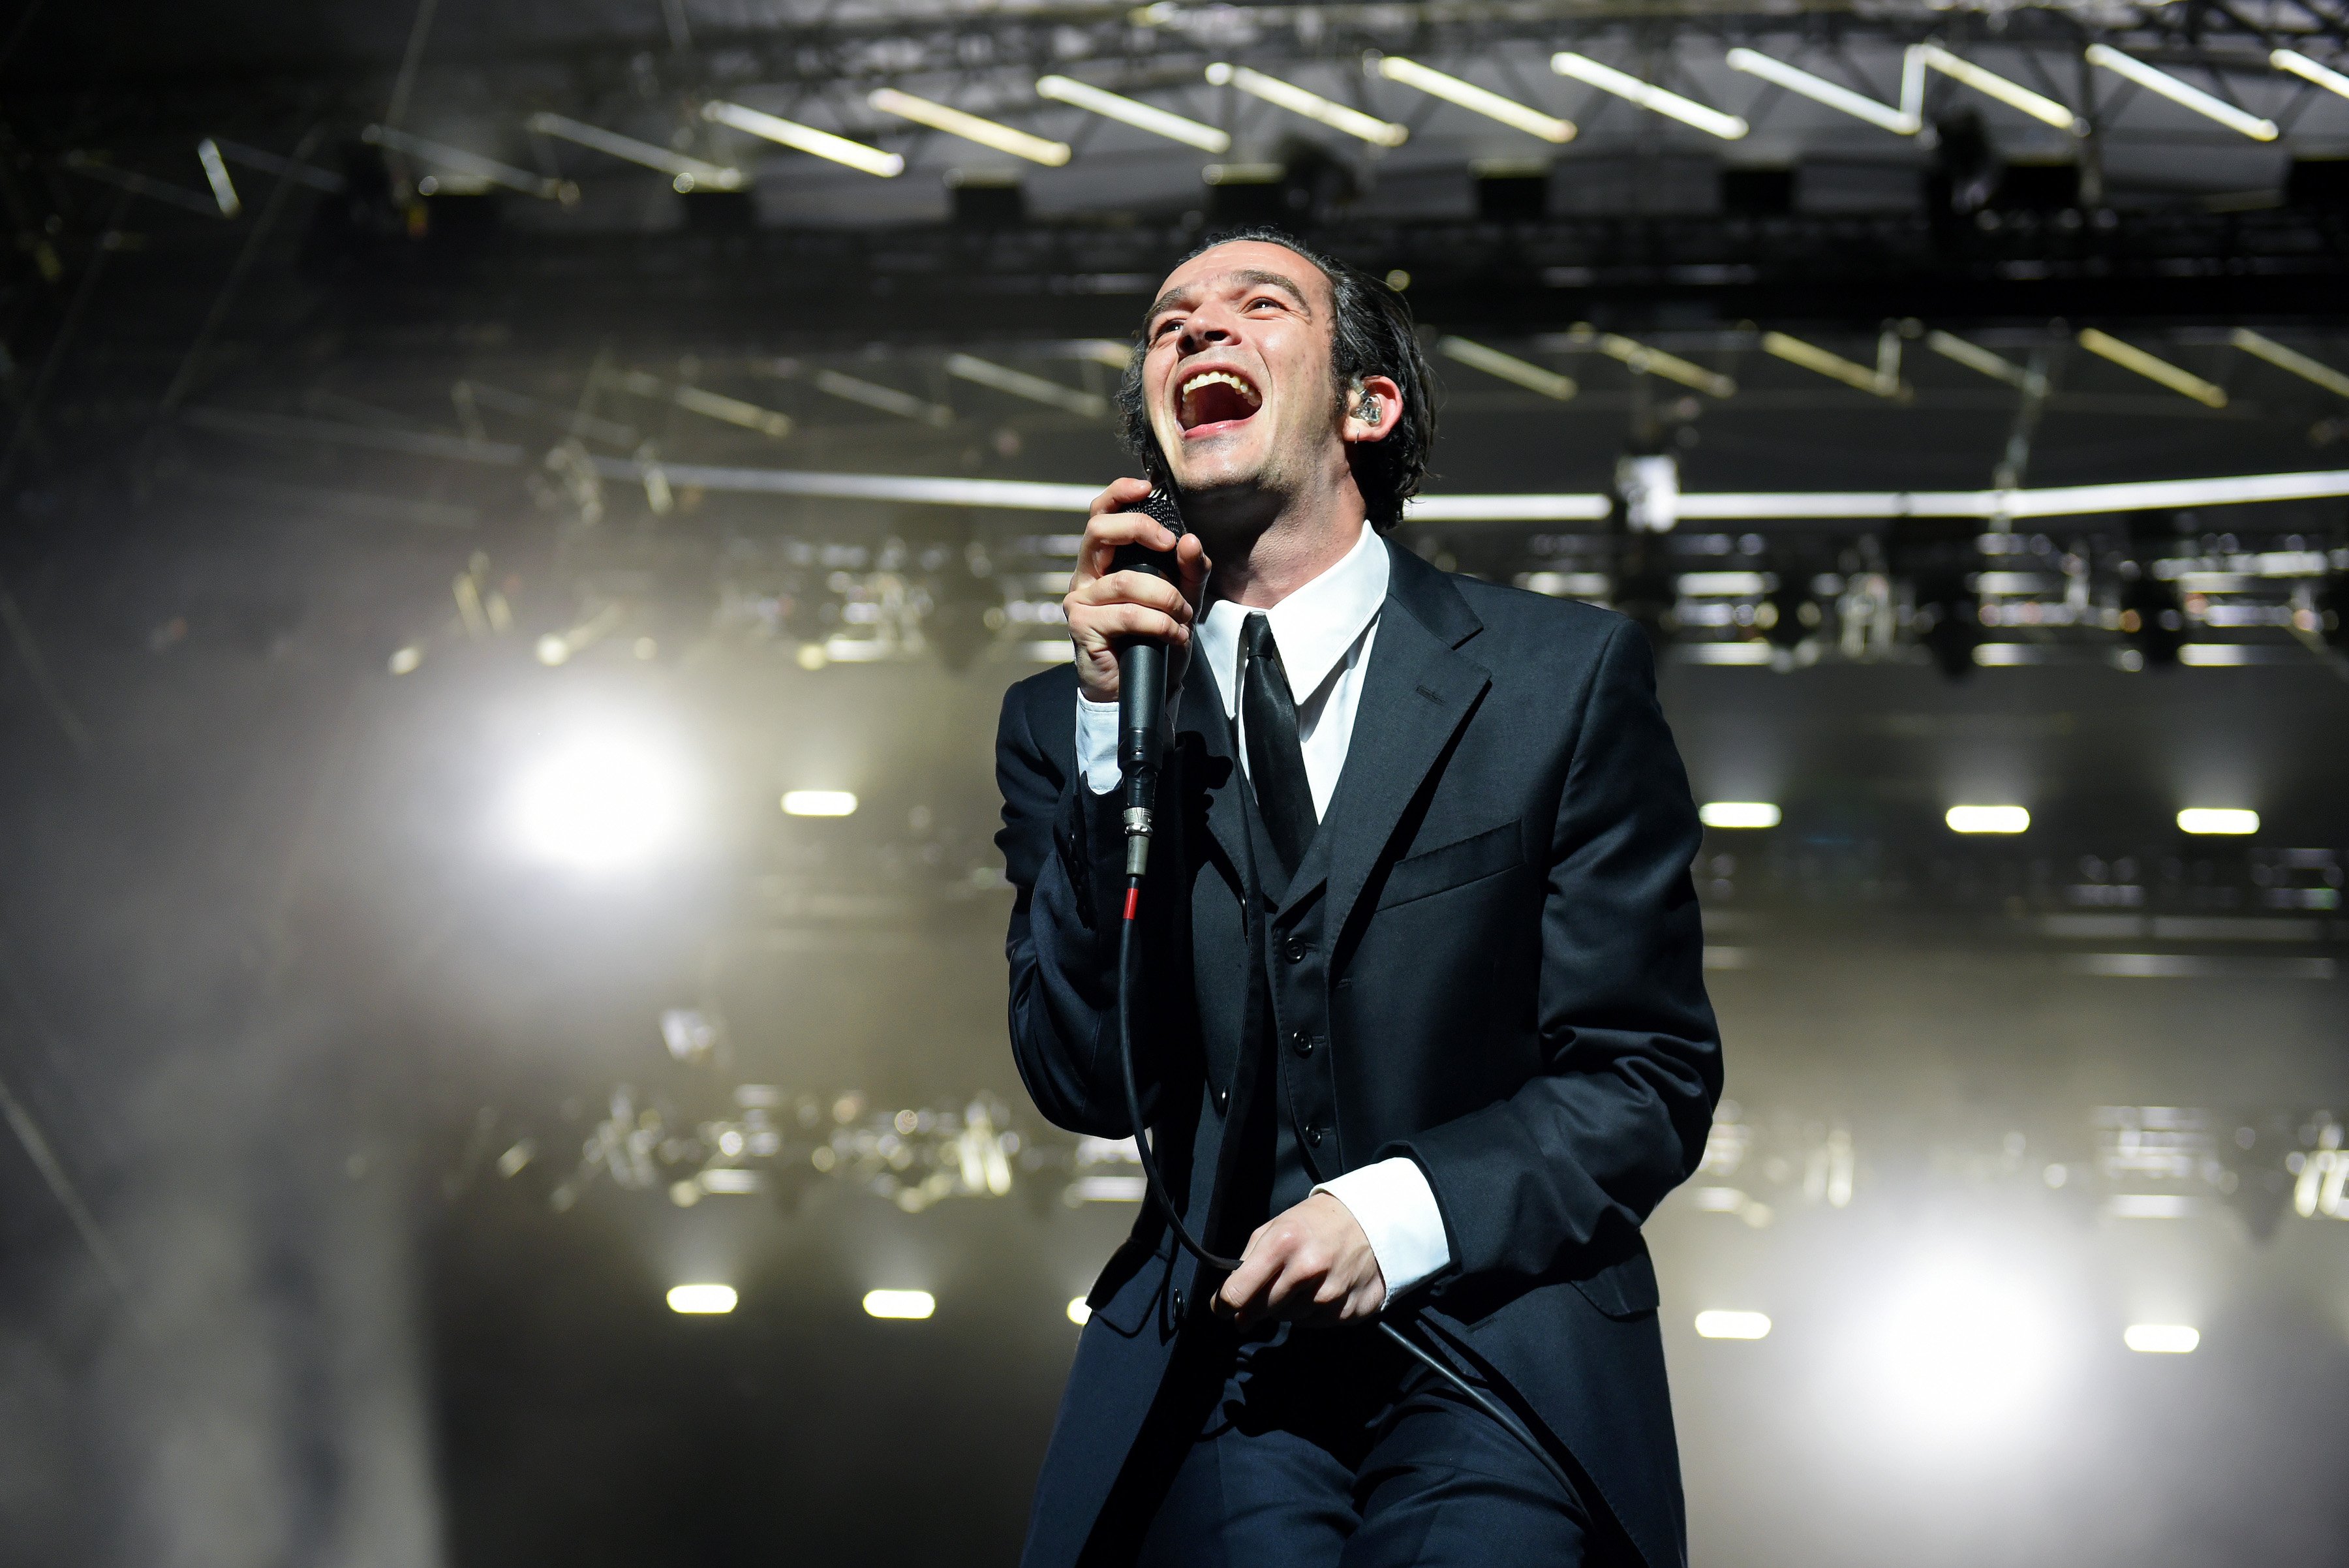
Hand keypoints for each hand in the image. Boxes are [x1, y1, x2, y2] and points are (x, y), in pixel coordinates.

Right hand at [1064, 476, 1211, 704]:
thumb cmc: (1153, 640)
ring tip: (1183, 616)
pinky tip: (1175, 636)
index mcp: (1104, 561)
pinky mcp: (1083, 628)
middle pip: (1099, 531)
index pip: (1100, 514)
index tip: (1147, 487)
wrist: (1138, 690)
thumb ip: (1189, 570)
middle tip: (1170, 544)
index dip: (1119, 493)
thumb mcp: (1181, 600)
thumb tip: (1190, 540)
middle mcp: (1085, 576)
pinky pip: (1129, 615)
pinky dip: (1160, 623)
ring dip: (1166, 597)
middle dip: (1139, 529)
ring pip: (1126, 581)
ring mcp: (1080, 602)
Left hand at [1214, 1191, 1387, 1326]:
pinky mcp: (1348, 1311)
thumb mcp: (1276, 1226)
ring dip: (1288, 1306)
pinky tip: (1323, 1287)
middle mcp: (1306, 1270)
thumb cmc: (1316, 1224)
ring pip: (1288, 1319)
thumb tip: (1228, 1304)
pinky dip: (1312, 1311)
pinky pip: (1314, 1324)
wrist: (1374, 1222)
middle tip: (1271, 1286)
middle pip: (1261, 1310)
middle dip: (1258, 1304)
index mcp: (1282, 1244)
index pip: (1238, 1292)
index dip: (1223, 1305)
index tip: (1222, 1309)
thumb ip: (1248, 1261)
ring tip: (1304, 1280)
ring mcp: (1330, 1294)